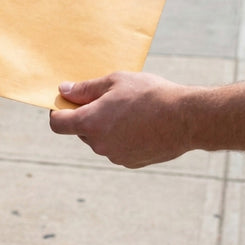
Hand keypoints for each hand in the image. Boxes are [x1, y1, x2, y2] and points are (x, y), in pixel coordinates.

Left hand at [49, 72, 192, 167]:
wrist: (186, 118)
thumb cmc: (149, 94)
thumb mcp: (115, 82)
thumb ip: (85, 89)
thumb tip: (64, 91)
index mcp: (90, 123)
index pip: (58, 124)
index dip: (58, 112)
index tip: (67, 102)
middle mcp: (99, 145)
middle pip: (80, 130)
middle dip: (87, 115)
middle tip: (106, 98)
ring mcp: (116, 156)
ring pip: (100, 139)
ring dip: (105, 126)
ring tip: (128, 109)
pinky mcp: (132, 162)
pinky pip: (117, 148)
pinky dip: (121, 137)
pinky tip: (140, 123)